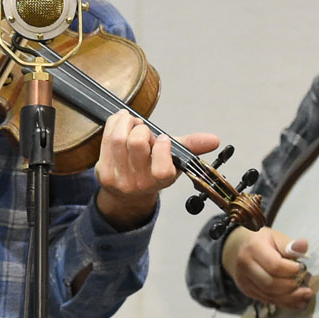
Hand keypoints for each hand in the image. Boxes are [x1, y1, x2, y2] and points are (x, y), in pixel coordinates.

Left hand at [94, 112, 220, 227]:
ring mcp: (120, 180)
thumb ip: (192, 146)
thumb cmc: (153, 169)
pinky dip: (114, 124)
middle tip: (143, 129)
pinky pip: (106, 140)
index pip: (163, 167)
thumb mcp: (174, 159)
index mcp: (163, 180)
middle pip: (137, 143)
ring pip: (119, 138)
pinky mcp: (103, 174)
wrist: (127, 194)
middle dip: (141, 128)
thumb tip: (215, 139)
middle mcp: (141, 183)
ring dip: (125, 122)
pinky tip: (120, 122)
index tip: (162, 138)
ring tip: (131, 122)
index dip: (162, 146)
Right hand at [223, 226, 313, 309]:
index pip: (274, 265)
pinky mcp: (247, 291)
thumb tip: (303, 246)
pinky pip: (267, 300)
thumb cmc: (263, 241)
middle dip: (291, 286)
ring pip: (269, 295)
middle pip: (270, 283)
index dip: (291, 270)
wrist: (241, 248)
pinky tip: (298, 302)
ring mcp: (244, 280)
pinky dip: (285, 303)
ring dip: (290, 298)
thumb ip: (289, 244)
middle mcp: (245, 266)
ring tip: (306, 295)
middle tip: (305, 285)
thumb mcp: (276, 237)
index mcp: (253, 248)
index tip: (302, 268)